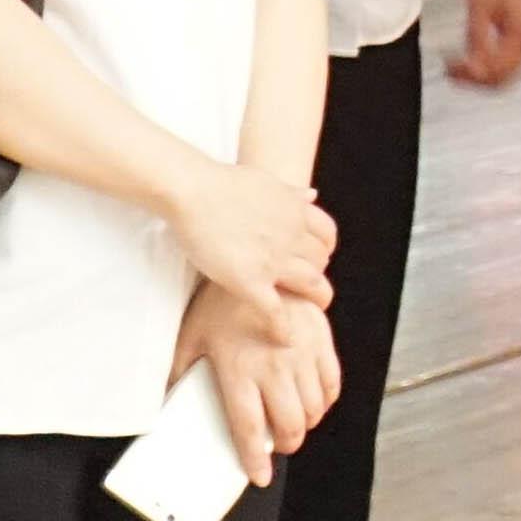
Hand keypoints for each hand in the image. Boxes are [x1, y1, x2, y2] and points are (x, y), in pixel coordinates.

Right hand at [166, 159, 334, 321]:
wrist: (194, 191)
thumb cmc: (221, 183)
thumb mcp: (267, 181)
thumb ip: (291, 192)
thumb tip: (313, 195)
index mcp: (296, 213)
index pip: (327, 235)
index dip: (325, 249)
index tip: (318, 257)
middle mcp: (291, 236)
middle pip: (320, 261)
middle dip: (318, 274)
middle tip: (311, 286)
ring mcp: (273, 260)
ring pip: (310, 284)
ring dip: (315, 298)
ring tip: (312, 308)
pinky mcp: (249, 280)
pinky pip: (275, 310)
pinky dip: (283, 327)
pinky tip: (286, 338)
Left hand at [172, 275, 340, 478]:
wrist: (261, 268)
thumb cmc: (222, 303)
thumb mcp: (191, 335)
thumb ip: (181, 370)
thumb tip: (168, 399)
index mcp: (238, 370)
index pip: (248, 426)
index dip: (254, 458)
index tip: (259, 476)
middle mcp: (273, 368)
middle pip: (290, 424)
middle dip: (286, 444)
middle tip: (279, 445)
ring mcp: (301, 355)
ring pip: (314, 408)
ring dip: (306, 425)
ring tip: (295, 424)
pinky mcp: (321, 342)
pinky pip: (332, 383)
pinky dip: (326, 401)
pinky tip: (316, 401)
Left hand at [452, 0, 520, 88]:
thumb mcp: (480, 7)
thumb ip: (478, 41)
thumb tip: (474, 70)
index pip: (498, 72)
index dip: (471, 76)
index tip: (447, 65)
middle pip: (505, 77)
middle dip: (476, 80)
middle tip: (448, 71)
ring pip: (506, 70)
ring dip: (481, 72)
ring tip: (454, 65)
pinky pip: (507, 57)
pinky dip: (488, 61)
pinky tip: (468, 53)